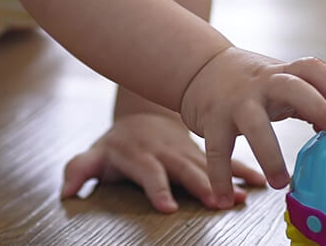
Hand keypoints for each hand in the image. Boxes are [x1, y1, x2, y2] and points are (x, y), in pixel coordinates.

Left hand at [61, 112, 265, 212]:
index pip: (149, 172)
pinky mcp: (204, 151)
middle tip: (217, 203)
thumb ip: (80, 170)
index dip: (158, 189)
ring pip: (210, 164)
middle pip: (186, 169)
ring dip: (229, 179)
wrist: (144, 118)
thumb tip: (66, 193)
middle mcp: (168, 152)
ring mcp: (188, 150)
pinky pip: (227, 160)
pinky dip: (243, 170)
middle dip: (202, 185)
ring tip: (246, 195)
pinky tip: (259, 183)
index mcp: (141, 154)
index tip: (168, 207)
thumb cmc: (118, 146)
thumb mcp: (96, 154)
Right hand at [178, 48, 325, 200]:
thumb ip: (306, 100)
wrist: (200, 68)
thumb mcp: (279, 81)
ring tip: (280, 183)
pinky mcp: (213, 121)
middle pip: (293, 88)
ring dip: (270, 156)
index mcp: (283, 74)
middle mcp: (263, 84)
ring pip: (255, 126)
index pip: (312, 69)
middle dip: (318, 107)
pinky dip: (220, 178)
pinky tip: (225, 198)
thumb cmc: (251, 81)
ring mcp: (237, 102)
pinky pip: (217, 151)